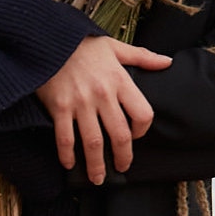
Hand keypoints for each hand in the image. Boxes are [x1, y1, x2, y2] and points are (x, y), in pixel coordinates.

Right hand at [38, 35, 170, 184]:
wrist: (47, 37)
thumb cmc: (81, 42)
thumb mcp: (114, 46)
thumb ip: (142, 57)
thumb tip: (167, 62)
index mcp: (119, 80)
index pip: (142, 114)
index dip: (142, 130)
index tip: (135, 136)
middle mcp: (102, 94)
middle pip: (120, 135)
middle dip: (122, 157)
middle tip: (121, 168)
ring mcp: (80, 103)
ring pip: (93, 142)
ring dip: (96, 165)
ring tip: (97, 178)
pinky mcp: (59, 107)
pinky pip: (65, 138)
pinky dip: (67, 155)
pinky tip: (69, 164)